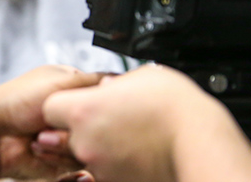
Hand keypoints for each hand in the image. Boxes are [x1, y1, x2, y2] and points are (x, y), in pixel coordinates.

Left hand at [0, 65, 102, 178]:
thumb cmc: (16, 102)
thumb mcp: (60, 82)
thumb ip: (94, 81)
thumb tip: (124, 80)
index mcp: (73, 86)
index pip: (106, 94)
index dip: (110, 103)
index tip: (111, 107)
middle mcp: (73, 112)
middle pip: (102, 125)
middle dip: (86, 128)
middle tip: (62, 123)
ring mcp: (68, 137)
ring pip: (94, 149)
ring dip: (71, 146)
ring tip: (43, 137)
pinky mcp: (63, 160)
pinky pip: (81, 167)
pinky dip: (65, 161)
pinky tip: (44, 150)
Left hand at [41, 64, 250, 181]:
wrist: (200, 141)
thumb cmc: (173, 106)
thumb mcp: (138, 78)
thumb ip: (112, 84)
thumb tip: (106, 85)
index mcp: (83, 109)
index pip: (50, 108)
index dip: (63, 105)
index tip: (77, 103)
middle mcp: (85, 141)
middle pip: (62, 136)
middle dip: (76, 129)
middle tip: (104, 120)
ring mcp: (100, 166)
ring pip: (83, 157)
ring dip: (97, 148)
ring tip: (126, 135)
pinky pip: (104, 172)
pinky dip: (115, 164)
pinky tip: (135, 151)